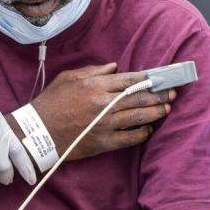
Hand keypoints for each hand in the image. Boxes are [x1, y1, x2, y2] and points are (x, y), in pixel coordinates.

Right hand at [29, 63, 173, 160]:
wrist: (37, 132)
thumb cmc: (50, 103)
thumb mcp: (67, 79)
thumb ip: (92, 71)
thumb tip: (114, 67)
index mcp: (94, 85)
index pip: (129, 79)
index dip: (148, 78)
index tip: (160, 78)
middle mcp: (103, 103)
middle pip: (139, 97)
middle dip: (159, 94)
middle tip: (172, 93)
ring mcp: (105, 124)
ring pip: (139, 116)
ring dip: (156, 112)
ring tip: (167, 109)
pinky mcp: (104, 142)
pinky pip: (130, 137)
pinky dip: (142, 132)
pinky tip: (148, 128)